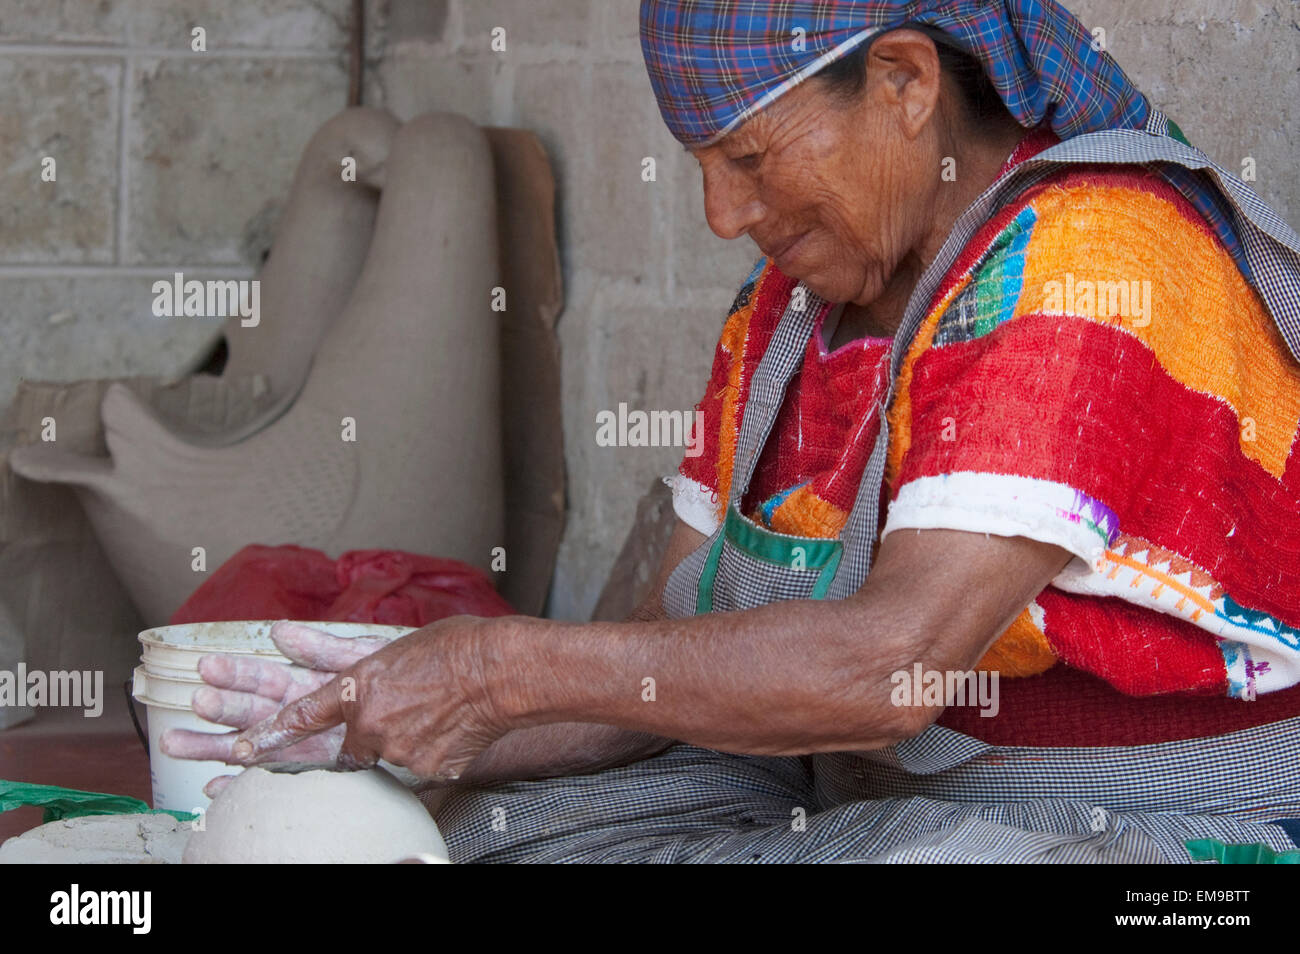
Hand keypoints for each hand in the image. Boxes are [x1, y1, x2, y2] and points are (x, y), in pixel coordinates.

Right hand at [159, 621, 391, 796]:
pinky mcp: (316, 770)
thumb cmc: (404, 677)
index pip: (264, 677)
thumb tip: (279, 632)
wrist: (439, 704)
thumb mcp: (364, 659)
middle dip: (221, 707)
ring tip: (175, 743)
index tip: (206, 668)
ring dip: (214, 745)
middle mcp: (297, 716)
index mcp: (306, 684)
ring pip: (250, 746)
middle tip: (196, 701)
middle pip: (249, 712)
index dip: (237, 673)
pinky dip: (242, 783)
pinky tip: (214, 786)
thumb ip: (323, 648)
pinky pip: (275, 779)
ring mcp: (303, 744)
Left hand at [228, 615, 515, 782]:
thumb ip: (331, 648)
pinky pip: (418, 766)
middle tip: (398, 711)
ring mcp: (399, 751)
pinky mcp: (427, 771)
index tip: (238, 750)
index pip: (301, 717)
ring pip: (388, 756)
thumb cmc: (454, 646)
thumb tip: (281, 636)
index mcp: (358, 688)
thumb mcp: (388, 641)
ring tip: (440, 710)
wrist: (504, 671)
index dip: (265, 736)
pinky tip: (453, 727)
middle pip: (353, 746)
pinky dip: (431, 750)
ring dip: (406, 739)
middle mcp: (371, 724)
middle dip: (371, 733)